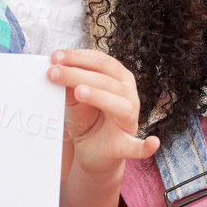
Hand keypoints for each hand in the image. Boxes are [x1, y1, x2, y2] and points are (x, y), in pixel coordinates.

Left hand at [48, 48, 158, 177]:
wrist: (89, 150)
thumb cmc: (85, 119)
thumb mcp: (73, 98)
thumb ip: (68, 83)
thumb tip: (55, 67)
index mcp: (118, 79)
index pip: (101, 62)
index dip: (79, 57)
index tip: (55, 56)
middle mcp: (128, 95)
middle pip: (106, 80)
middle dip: (78, 74)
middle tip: (53, 72)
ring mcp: (130, 119)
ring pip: (120, 105)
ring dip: (100, 96)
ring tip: (79, 92)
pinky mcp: (126, 144)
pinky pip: (139, 146)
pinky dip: (146, 146)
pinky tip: (153, 142)